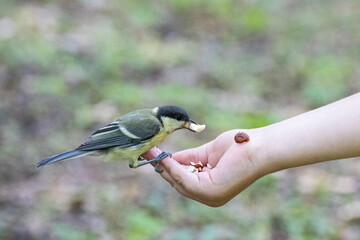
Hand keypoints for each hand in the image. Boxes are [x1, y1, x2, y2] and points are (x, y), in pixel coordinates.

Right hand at [142, 129, 264, 206]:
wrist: (260, 146)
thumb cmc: (239, 146)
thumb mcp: (207, 153)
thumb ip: (188, 158)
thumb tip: (169, 158)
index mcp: (210, 187)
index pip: (183, 180)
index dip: (167, 168)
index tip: (153, 155)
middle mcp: (209, 196)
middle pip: (177, 183)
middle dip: (161, 168)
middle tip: (146, 153)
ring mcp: (211, 196)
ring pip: (179, 183)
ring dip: (164, 167)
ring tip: (151, 153)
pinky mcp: (211, 191)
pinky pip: (186, 180)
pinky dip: (173, 169)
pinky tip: (165, 157)